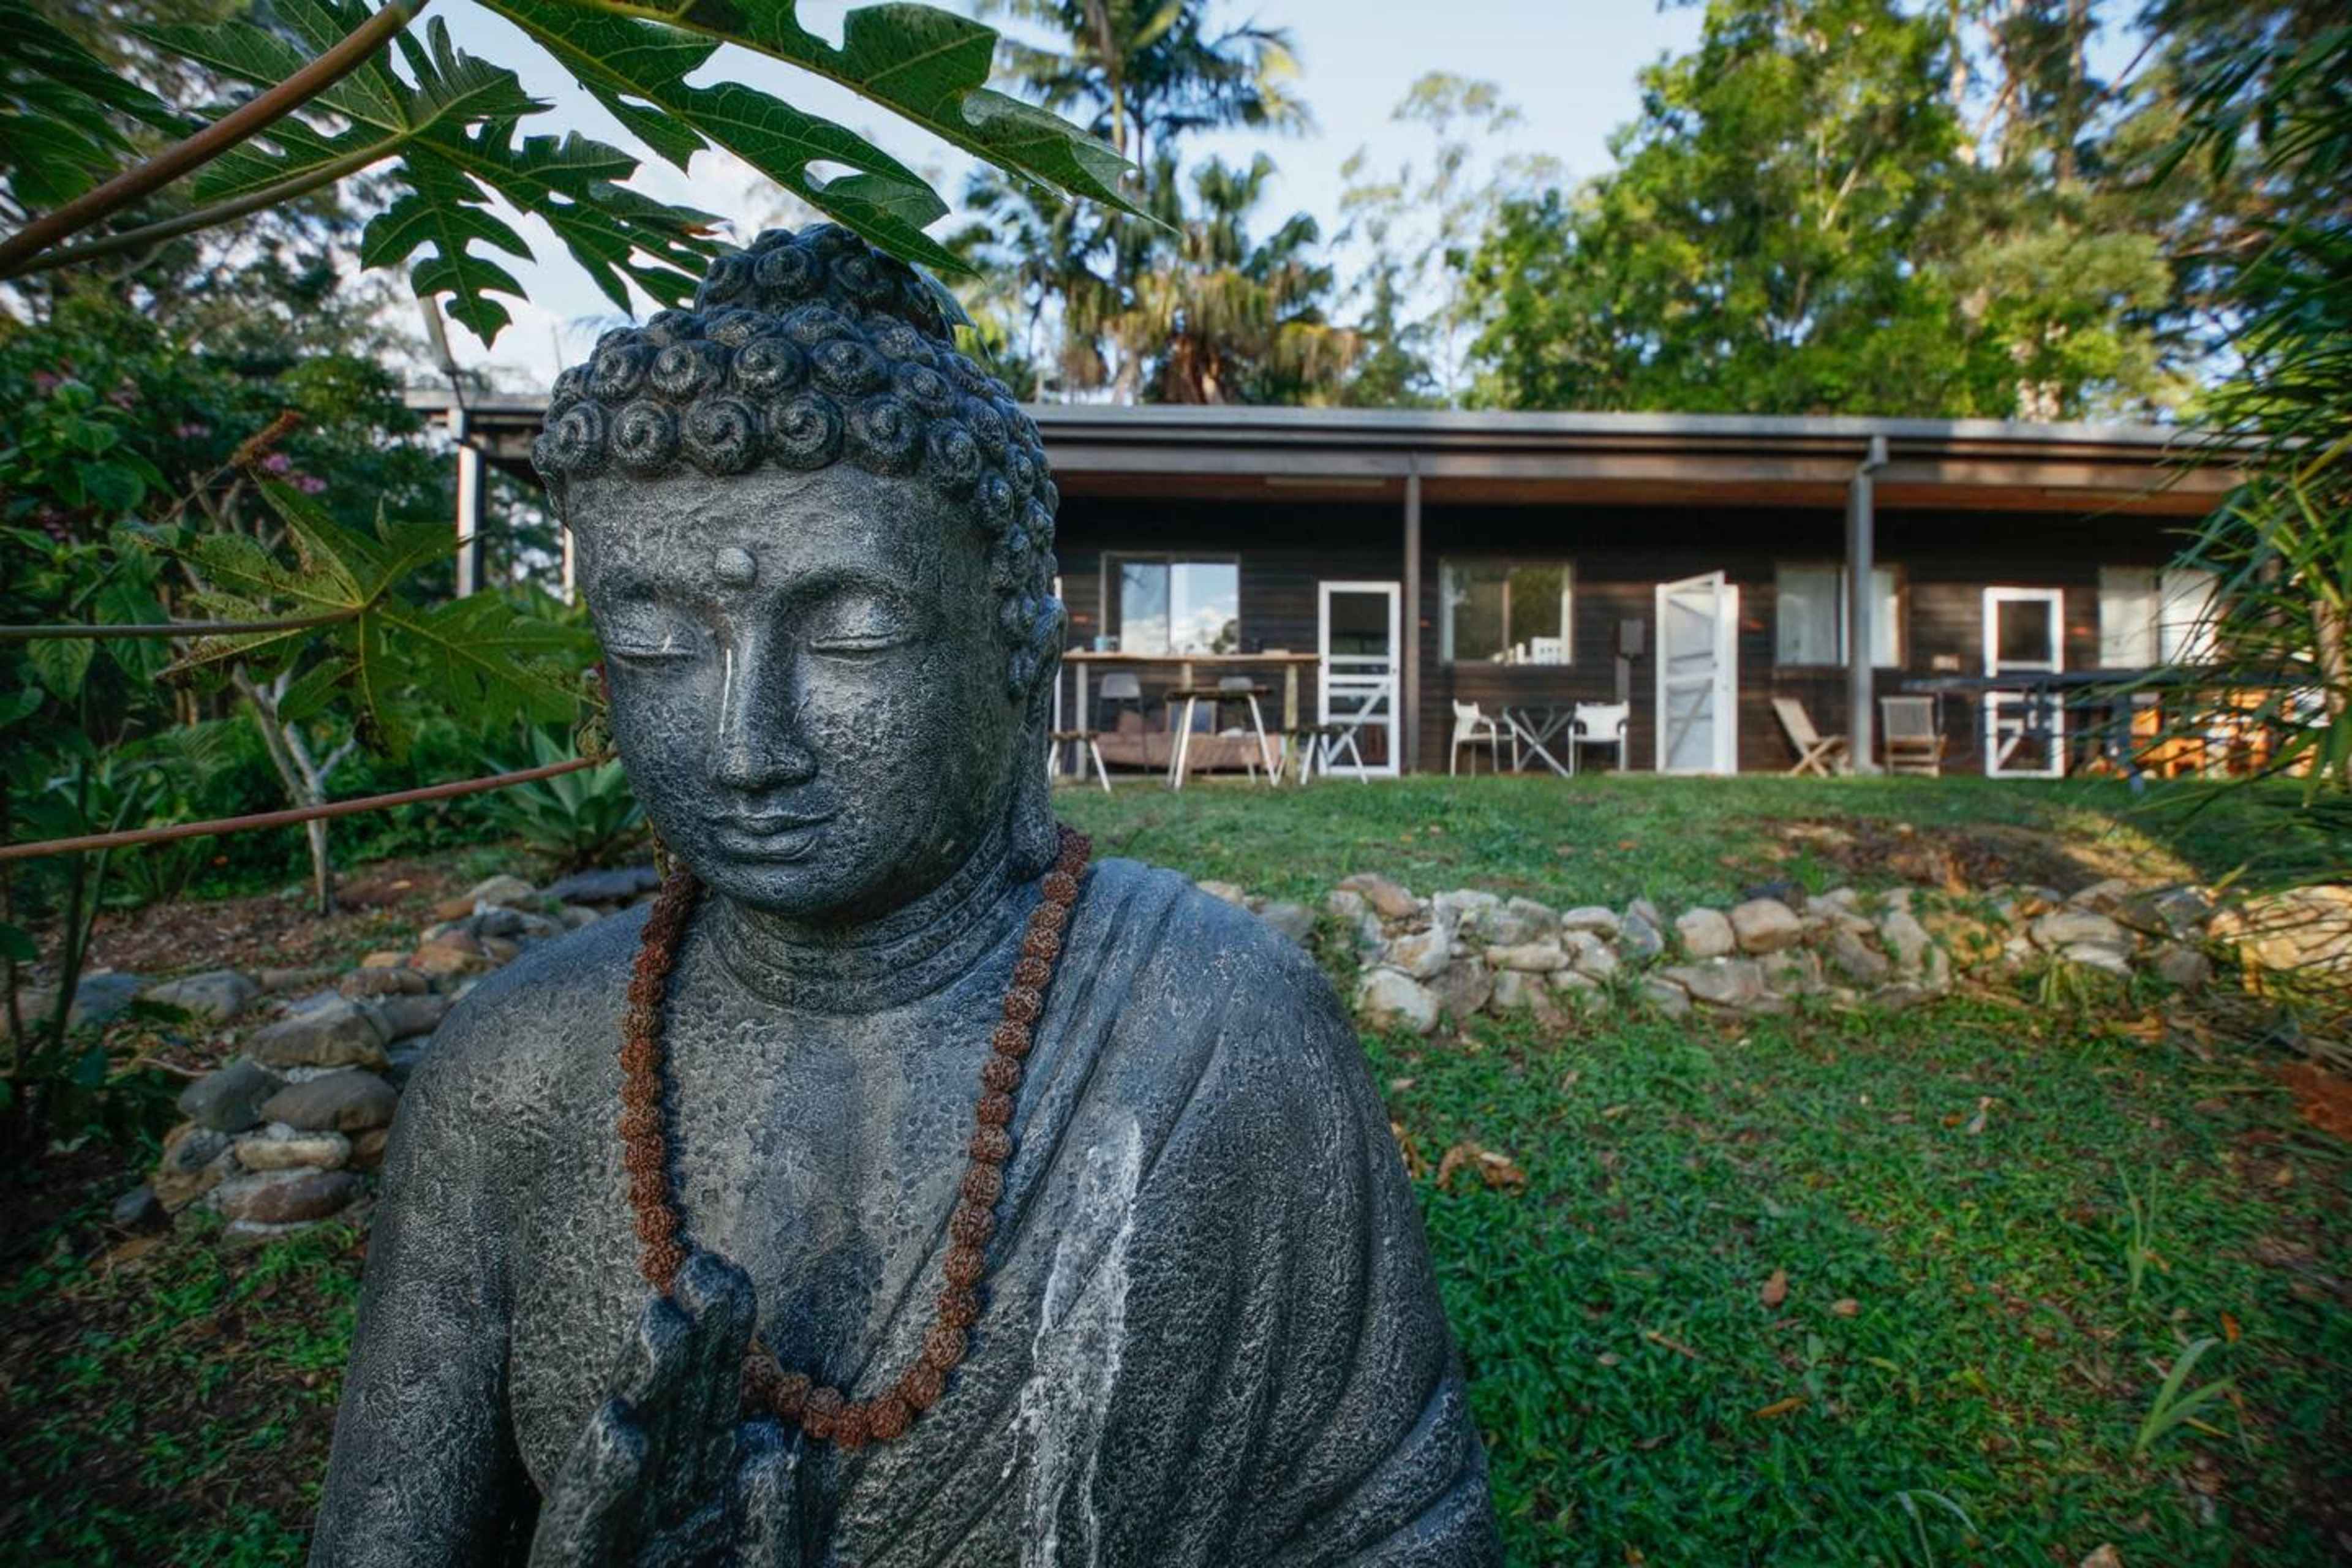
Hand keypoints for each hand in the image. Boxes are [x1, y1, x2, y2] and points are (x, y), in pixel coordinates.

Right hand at [528, 1253, 801, 1567]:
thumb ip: (783, 1532)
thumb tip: (774, 1448)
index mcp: (698, 1509)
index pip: (709, 1411)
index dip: (719, 1342)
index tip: (728, 1272)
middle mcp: (653, 1523)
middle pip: (670, 1418)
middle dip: (688, 1344)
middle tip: (705, 1268)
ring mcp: (616, 1550)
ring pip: (627, 1463)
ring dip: (645, 1391)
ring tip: (663, 1321)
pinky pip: (586, 1533)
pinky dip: (606, 1481)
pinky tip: (624, 1429)